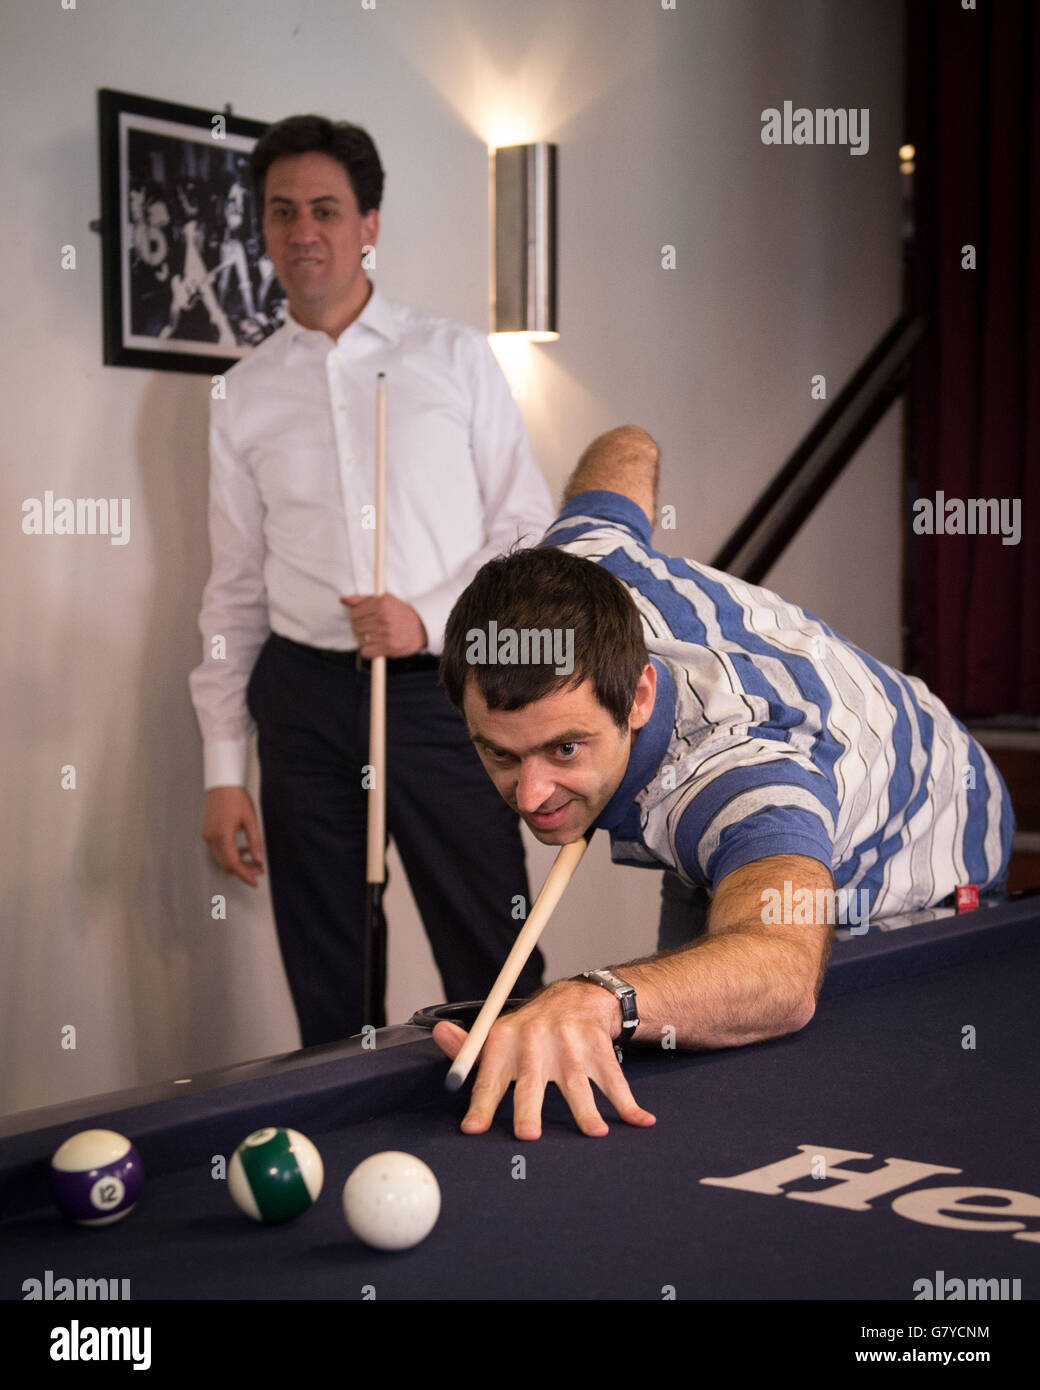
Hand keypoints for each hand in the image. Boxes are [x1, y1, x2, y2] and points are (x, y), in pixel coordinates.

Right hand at [201, 786, 264, 886]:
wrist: (222, 784)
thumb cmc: (236, 798)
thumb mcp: (250, 821)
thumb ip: (255, 842)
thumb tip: (259, 860)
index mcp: (223, 836)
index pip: (233, 864)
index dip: (245, 875)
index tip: (254, 882)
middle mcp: (212, 839)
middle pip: (226, 864)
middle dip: (243, 870)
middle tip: (259, 869)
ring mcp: (208, 836)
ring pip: (222, 858)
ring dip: (237, 862)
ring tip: (254, 858)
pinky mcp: (208, 833)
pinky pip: (219, 850)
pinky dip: (231, 853)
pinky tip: (243, 848)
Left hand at [340, 593, 427, 657]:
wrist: (421, 627)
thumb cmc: (399, 612)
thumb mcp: (384, 600)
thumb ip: (362, 600)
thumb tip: (343, 600)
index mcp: (381, 604)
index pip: (354, 613)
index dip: (355, 617)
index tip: (362, 618)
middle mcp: (384, 618)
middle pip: (356, 627)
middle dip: (359, 628)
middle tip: (369, 628)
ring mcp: (386, 633)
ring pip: (360, 640)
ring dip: (364, 639)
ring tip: (374, 636)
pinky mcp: (389, 647)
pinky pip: (365, 652)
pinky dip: (368, 650)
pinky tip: (375, 645)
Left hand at [432, 980, 656, 1139]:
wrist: (578, 998)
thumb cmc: (530, 1030)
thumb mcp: (498, 1035)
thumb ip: (469, 1048)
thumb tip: (439, 1033)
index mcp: (506, 1040)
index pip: (490, 1077)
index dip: (481, 1104)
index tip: (473, 1130)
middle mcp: (536, 1040)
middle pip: (531, 1080)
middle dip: (528, 1108)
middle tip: (527, 1136)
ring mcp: (571, 1045)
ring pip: (577, 1083)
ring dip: (587, 1111)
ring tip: (595, 1134)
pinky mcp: (599, 1049)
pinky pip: (615, 1081)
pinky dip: (628, 1104)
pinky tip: (641, 1122)